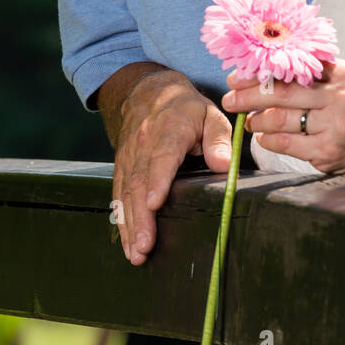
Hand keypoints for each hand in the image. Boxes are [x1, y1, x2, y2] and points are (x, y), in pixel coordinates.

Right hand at [114, 71, 233, 265]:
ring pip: (125, 193)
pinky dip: (121, 219)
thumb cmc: (185, 108)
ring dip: (129, 225)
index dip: (157, 181)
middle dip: (141, 218)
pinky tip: (127, 241)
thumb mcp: (210, 114)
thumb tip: (225, 165)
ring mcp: (128, 157)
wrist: (147, 91)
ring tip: (136, 252)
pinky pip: (119, 194)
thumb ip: (219, 140)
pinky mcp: (122, 167)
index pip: (161, 157)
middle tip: (145, 246)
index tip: (155, 203)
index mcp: (168, 131)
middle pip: (139, 183)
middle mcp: (143, 145)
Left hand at [225, 58, 344, 180]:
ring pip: (281, 120)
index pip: (294, 66)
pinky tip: (264, 137)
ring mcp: (335, 127)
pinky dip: (269, 140)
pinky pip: (286, 143)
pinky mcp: (328, 152)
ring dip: (257, 120)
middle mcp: (341, 98)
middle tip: (231, 98)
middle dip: (249, 95)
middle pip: (283, 93)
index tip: (239, 74)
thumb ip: (313, 71)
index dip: (261, 70)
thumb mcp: (344, 82)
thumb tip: (263, 67)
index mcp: (344, 74)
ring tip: (250, 120)